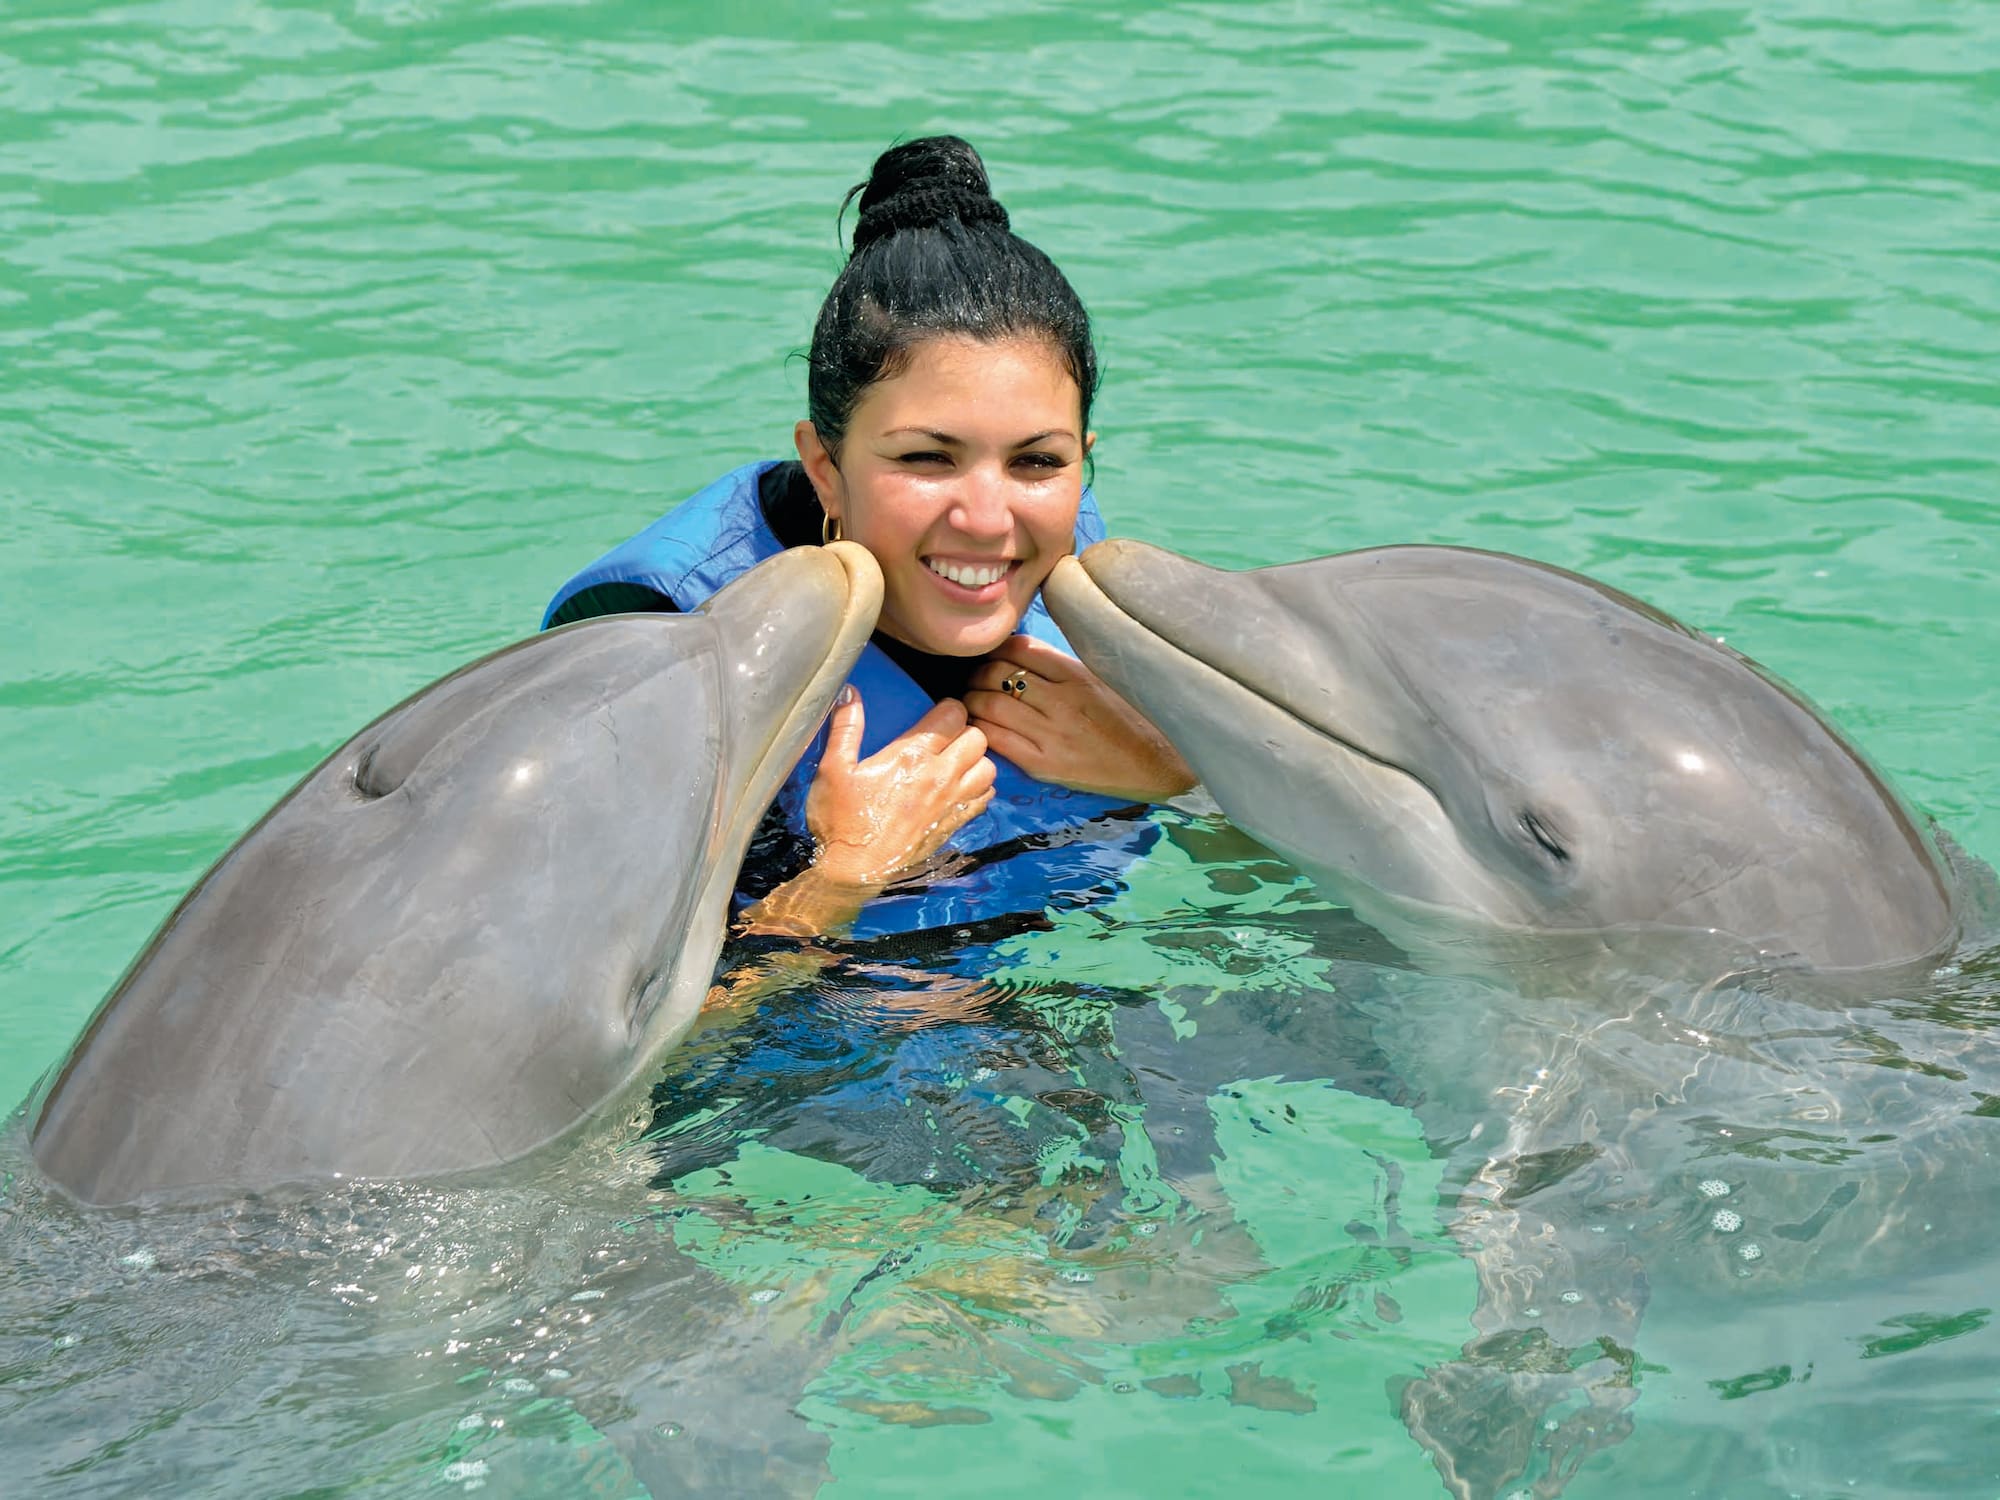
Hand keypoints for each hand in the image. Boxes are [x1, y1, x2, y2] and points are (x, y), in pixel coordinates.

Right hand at [805, 687, 996, 886]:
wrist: (853, 871)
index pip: (954, 714)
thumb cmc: (840, 820)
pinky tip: (959, 789)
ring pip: (989, 767)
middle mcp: (940, 776)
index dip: (947, 708)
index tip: (935, 714)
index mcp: (912, 755)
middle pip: (979, 737)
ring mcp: (951, 803)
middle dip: (965, 731)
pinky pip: (985, 798)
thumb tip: (850, 691)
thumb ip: (846, 727)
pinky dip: (979, 788)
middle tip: (946, 738)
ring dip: (976, 760)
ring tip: (956, 762)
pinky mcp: (955, 824)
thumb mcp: (833, 769)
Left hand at [964, 635, 1196, 803]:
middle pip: (997, 674)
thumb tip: (1017, 651)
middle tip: (972, 680)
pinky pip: (998, 740)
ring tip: (970, 702)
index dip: (996, 649)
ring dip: (972, 701)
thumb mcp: (1100, 679)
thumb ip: (1061, 666)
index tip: (990, 656)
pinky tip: (978, 729)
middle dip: (977, 674)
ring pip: (991, 705)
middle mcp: (1062, 700)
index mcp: (1077, 674)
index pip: (1020, 648)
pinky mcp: (1044, 764)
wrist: (1155, 764)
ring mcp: (1051, 734)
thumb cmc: (1128, 719)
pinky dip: (980, 730)